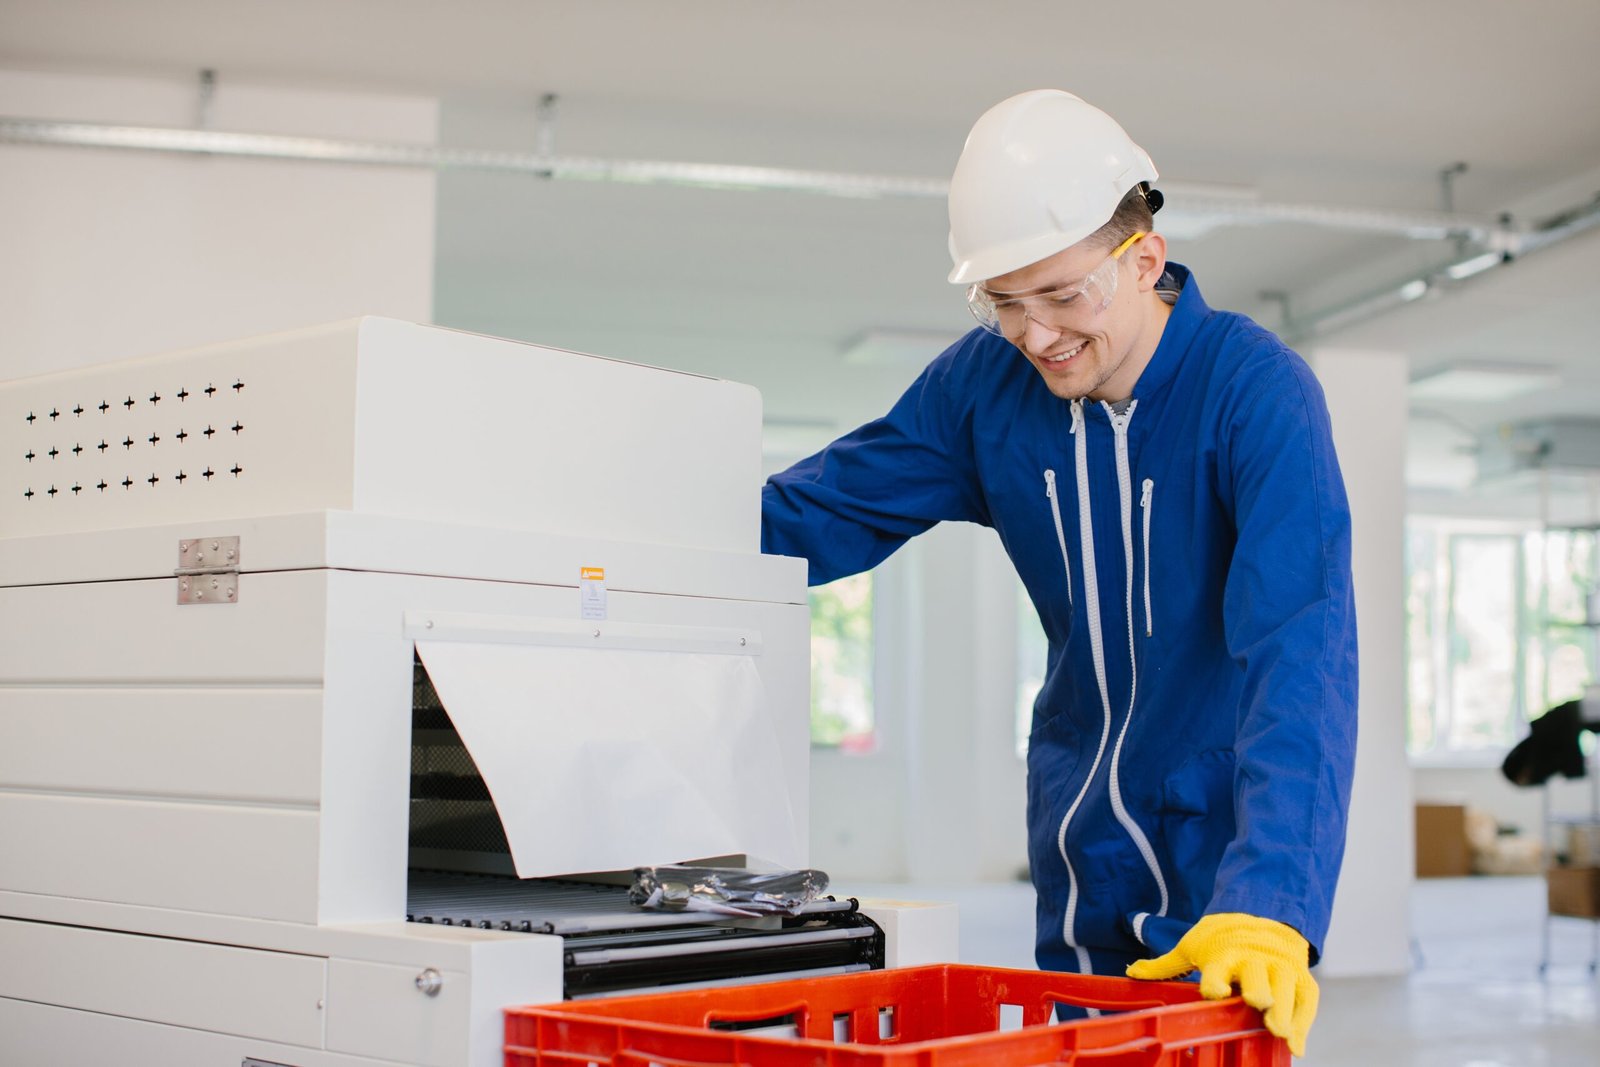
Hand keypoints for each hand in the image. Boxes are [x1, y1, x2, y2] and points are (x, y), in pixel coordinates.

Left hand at [1126, 912, 1318, 1056]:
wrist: (1264, 917)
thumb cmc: (1222, 940)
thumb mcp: (1192, 946)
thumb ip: (1165, 966)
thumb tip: (1132, 971)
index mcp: (1224, 955)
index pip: (1218, 969)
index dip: (1215, 981)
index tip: (1214, 991)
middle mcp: (1254, 961)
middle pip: (1258, 976)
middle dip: (1258, 990)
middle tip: (1259, 1004)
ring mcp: (1280, 969)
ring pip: (1286, 989)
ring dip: (1284, 1011)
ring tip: (1280, 1032)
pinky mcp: (1301, 978)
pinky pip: (1306, 1001)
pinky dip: (1303, 1024)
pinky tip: (1296, 1046)